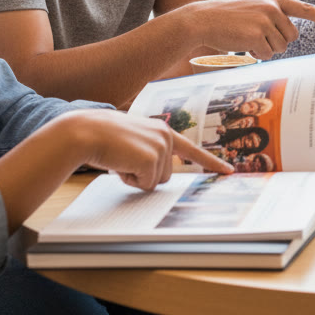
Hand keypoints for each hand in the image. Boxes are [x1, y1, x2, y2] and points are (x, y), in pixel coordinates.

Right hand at [65, 109, 232, 190]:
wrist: (85, 132)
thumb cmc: (102, 138)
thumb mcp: (132, 140)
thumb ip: (149, 150)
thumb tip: (156, 173)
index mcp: (162, 130)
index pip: (191, 150)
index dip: (211, 162)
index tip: (229, 171)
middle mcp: (166, 135)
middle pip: (166, 175)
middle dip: (144, 175)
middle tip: (124, 159)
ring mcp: (161, 147)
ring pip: (157, 182)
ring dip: (136, 177)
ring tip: (120, 159)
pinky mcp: (152, 159)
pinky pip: (146, 185)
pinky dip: (131, 180)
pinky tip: (119, 163)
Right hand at [186, 0, 314, 59]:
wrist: (202, 19)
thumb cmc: (227, 17)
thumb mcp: (254, 8)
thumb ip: (273, 15)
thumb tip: (290, 35)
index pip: (304, 9)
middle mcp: (273, 7)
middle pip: (292, 36)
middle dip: (278, 42)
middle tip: (257, 38)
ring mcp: (265, 20)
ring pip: (280, 47)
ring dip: (265, 49)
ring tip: (247, 38)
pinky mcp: (256, 34)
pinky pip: (266, 54)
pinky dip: (255, 55)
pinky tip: (242, 44)